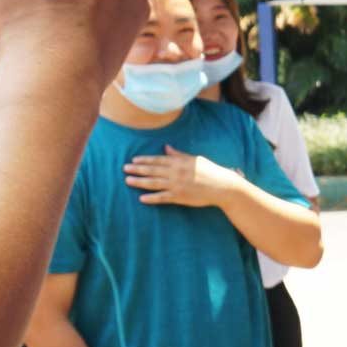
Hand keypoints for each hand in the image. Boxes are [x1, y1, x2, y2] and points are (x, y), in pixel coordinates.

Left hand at [125, 149, 243, 208]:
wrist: (221, 186)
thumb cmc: (210, 171)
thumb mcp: (194, 159)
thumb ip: (178, 154)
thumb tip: (166, 147)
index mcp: (179, 162)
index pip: (158, 160)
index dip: (144, 160)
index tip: (134, 159)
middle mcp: (175, 173)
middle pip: (152, 171)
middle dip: (137, 169)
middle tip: (125, 169)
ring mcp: (176, 186)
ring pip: (154, 183)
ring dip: (139, 182)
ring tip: (128, 181)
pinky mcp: (179, 197)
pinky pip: (162, 198)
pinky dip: (152, 198)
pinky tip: (141, 198)